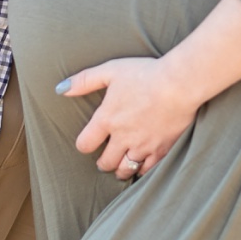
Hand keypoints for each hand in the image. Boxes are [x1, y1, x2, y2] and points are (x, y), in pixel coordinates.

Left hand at [61, 57, 199, 179]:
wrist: (180, 83)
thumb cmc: (146, 73)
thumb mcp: (112, 70)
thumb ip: (84, 80)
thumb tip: (60, 89)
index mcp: (107, 119)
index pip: (84, 145)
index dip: (85, 145)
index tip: (91, 141)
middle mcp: (122, 137)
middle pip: (105, 162)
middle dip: (104, 161)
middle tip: (108, 156)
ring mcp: (142, 145)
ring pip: (125, 169)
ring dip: (122, 168)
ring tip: (124, 162)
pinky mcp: (162, 149)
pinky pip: (148, 169)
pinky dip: (143, 169)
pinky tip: (143, 163)